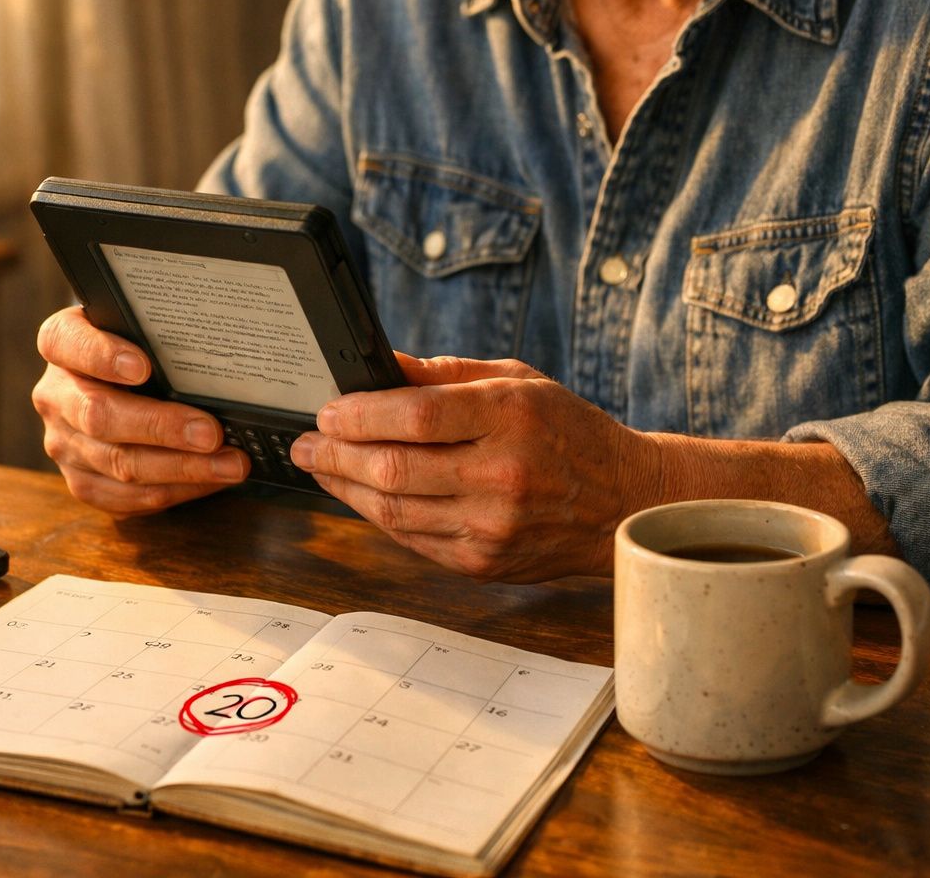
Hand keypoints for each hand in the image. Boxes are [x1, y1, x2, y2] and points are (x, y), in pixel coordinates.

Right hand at [32, 307, 248, 515]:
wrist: (119, 386)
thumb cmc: (141, 350)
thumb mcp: (141, 330)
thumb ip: (160, 336)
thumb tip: (217, 360)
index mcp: (62, 343)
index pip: (66, 341)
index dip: (100, 356)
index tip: (142, 367)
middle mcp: (54, 396)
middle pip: (98, 416)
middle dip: (161, 427)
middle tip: (210, 433)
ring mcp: (64, 444)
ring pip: (119, 465)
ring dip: (182, 468)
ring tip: (230, 464)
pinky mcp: (82, 483)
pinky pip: (127, 498)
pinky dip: (176, 491)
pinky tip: (211, 480)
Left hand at [288, 354, 660, 582]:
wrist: (623, 502)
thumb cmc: (567, 431)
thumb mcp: (516, 381)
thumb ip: (444, 374)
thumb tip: (379, 366)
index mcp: (510, 416)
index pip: (415, 416)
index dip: (358, 415)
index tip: (327, 411)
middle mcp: (501, 475)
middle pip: (393, 469)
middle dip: (334, 456)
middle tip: (306, 444)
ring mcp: (492, 526)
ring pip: (392, 512)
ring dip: (345, 489)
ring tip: (321, 468)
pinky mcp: (483, 563)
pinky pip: (411, 539)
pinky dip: (377, 516)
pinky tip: (361, 496)